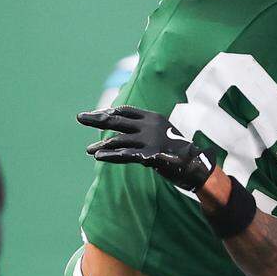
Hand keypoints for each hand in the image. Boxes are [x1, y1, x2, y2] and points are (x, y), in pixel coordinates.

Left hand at [79, 106, 214, 191]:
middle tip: (80, 117)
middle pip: (118, 120)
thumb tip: (123, 132)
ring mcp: (150, 140)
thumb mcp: (162, 134)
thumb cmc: (178, 150)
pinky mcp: (150, 156)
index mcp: (153, 117)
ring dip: (102, 145)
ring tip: (89, 150)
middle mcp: (150, 126)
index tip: (96, 114)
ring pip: (119, 140)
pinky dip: (111, 156)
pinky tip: (99, 157)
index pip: (126, 111)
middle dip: (97, 119)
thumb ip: (144, 131)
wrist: (196, 164)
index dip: (109, 112)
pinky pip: (126, 155)